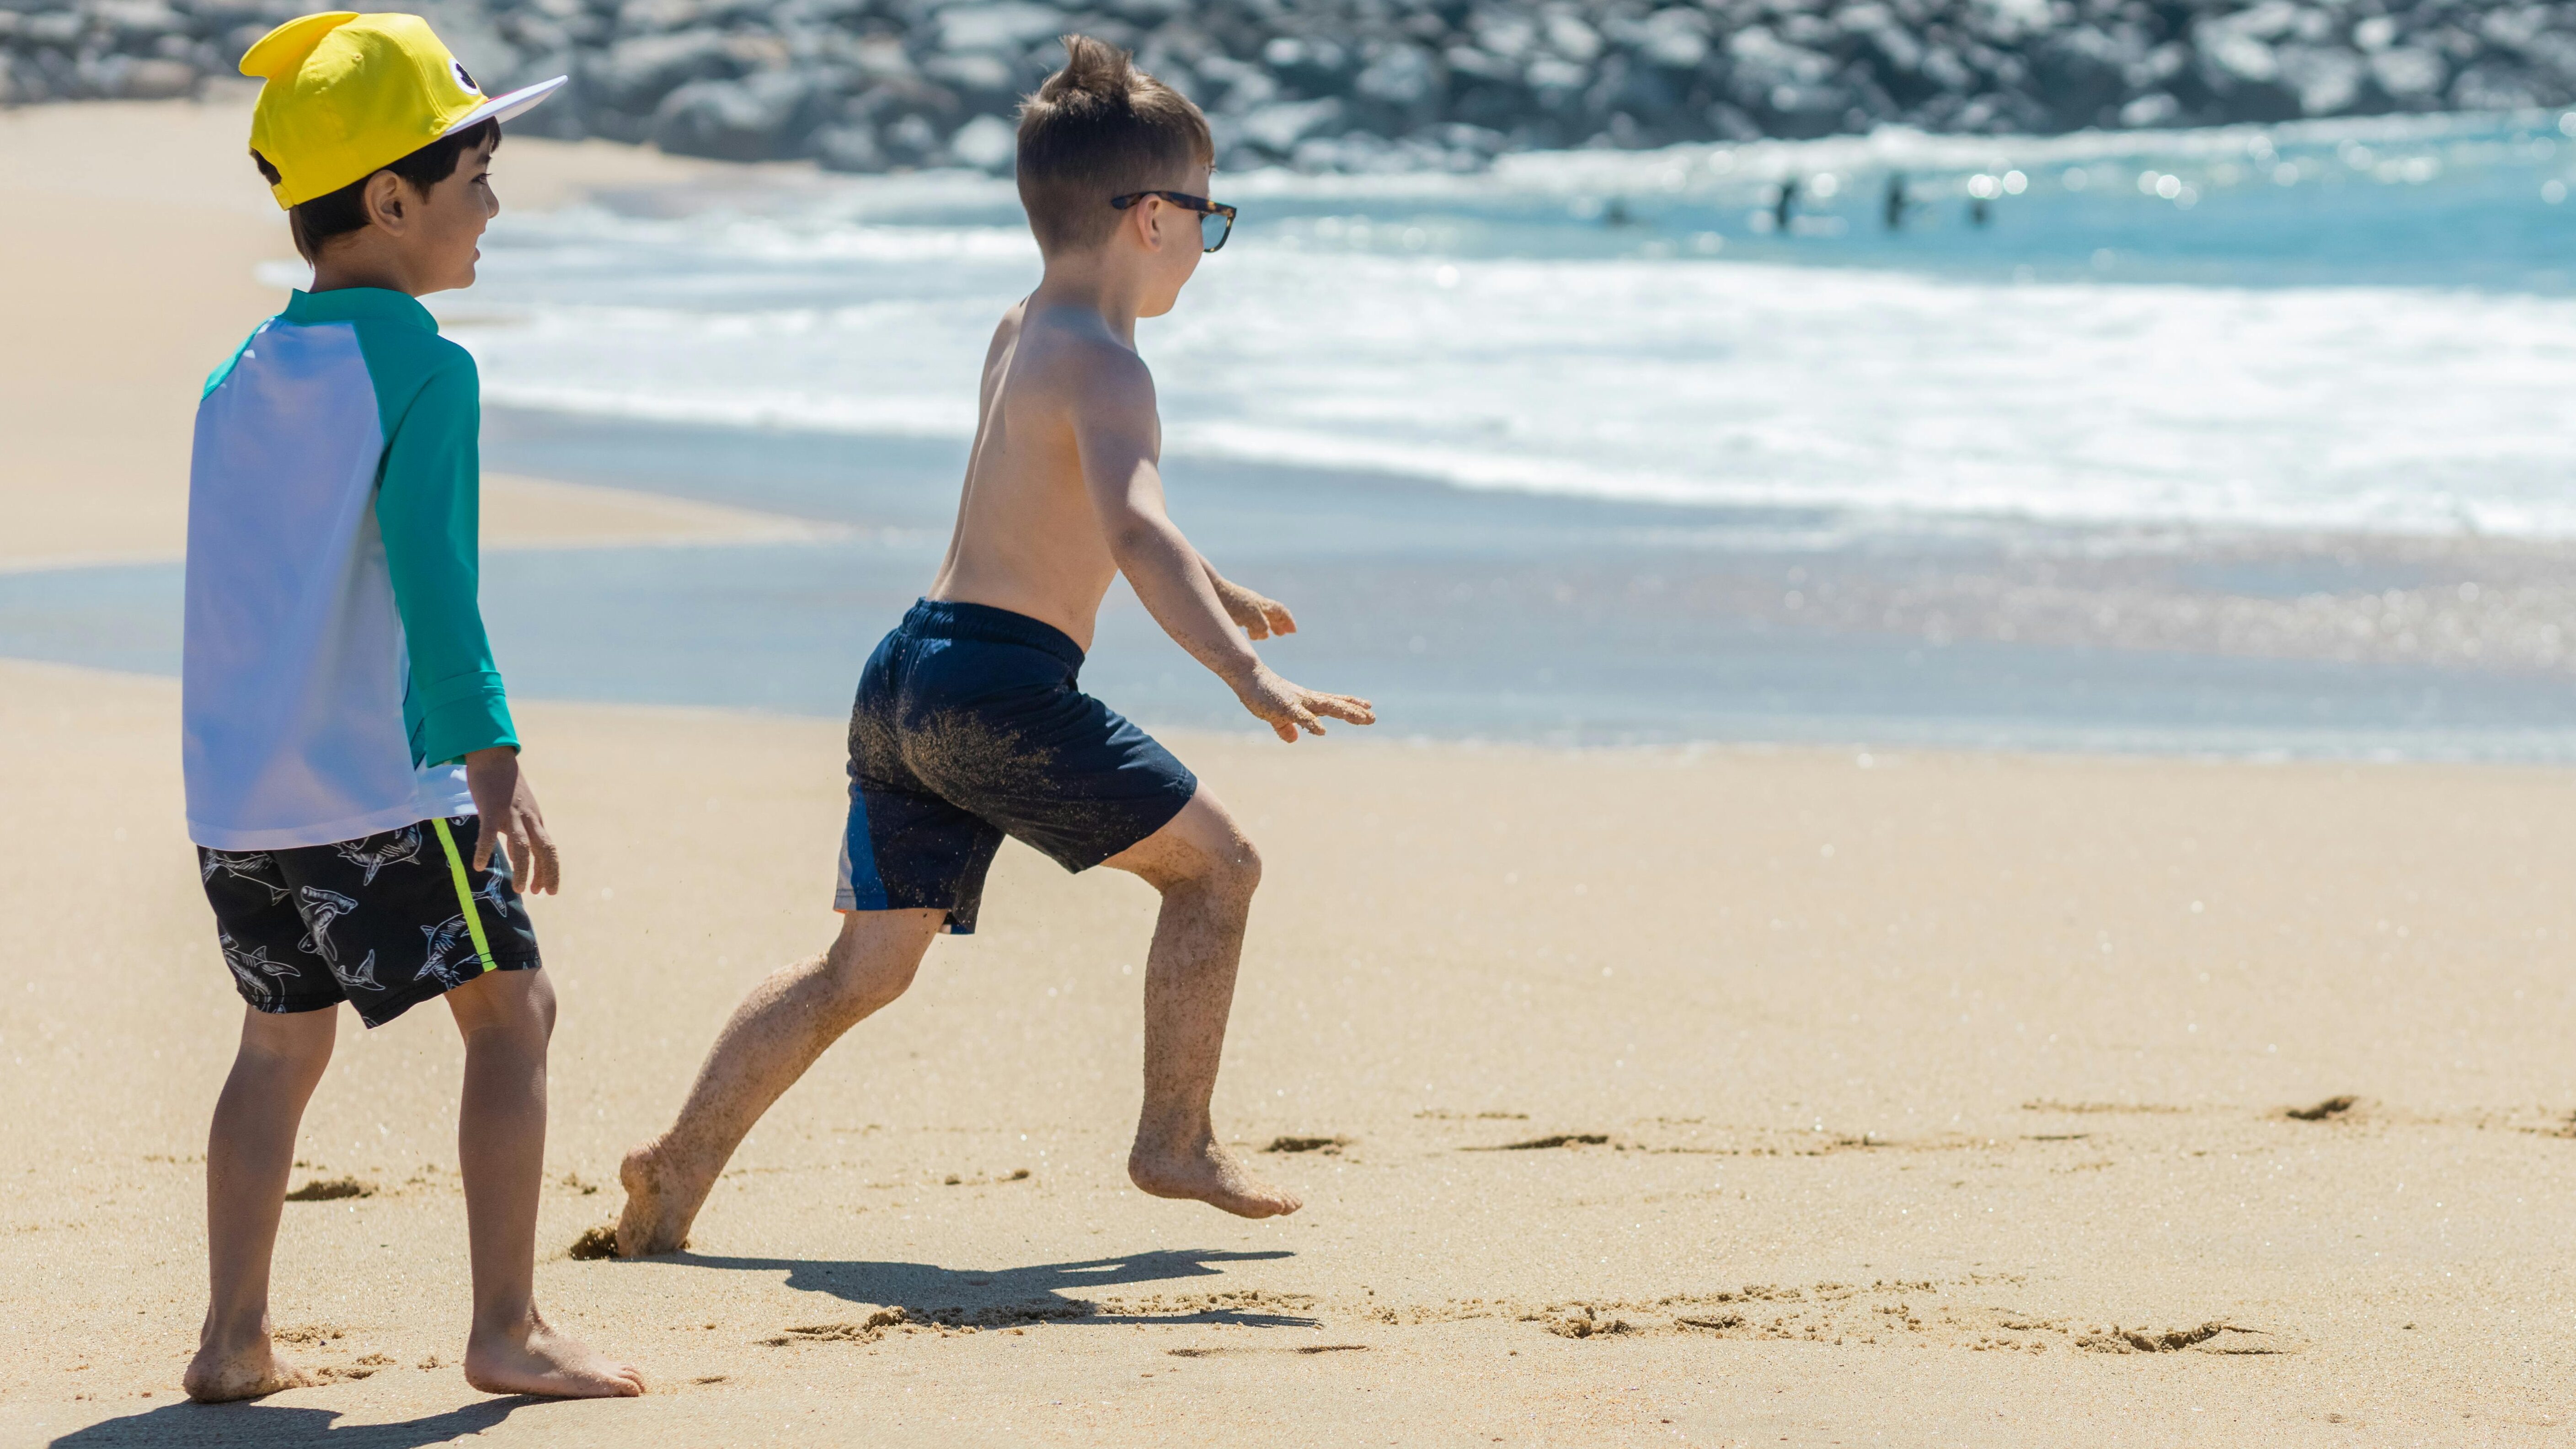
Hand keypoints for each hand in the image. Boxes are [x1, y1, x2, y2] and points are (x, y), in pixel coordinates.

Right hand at [463, 747, 559, 894]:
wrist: (493, 756)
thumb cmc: (504, 785)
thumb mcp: (519, 810)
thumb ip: (520, 830)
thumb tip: (517, 854)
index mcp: (535, 820)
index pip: (549, 850)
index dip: (550, 871)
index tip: (546, 890)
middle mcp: (529, 818)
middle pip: (544, 849)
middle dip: (545, 873)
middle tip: (540, 894)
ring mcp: (511, 814)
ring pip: (522, 846)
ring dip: (523, 869)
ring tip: (518, 889)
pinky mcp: (491, 808)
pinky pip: (488, 833)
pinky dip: (484, 850)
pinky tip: (478, 865)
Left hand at [1213, 578, 1296, 640]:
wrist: (1209, 589)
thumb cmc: (1230, 602)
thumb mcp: (1250, 616)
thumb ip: (1261, 625)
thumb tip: (1265, 633)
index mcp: (1261, 604)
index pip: (1280, 611)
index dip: (1288, 621)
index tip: (1292, 632)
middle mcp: (1254, 602)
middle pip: (1271, 612)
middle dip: (1278, 623)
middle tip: (1281, 633)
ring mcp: (1243, 604)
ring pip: (1259, 615)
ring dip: (1265, 625)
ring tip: (1265, 635)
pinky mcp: (1231, 607)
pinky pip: (1247, 617)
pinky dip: (1252, 626)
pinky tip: (1246, 632)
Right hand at [1230, 664, 1373, 742]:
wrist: (1247, 678)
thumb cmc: (1262, 694)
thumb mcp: (1275, 715)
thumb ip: (1285, 726)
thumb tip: (1293, 738)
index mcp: (1307, 701)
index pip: (1333, 702)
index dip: (1351, 704)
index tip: (1369, 707)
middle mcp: (1307, 699)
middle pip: (1336, 705)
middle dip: (1355, 712)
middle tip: (1373, 718)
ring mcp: (1297, 702)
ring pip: (1327, 707)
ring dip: (1345, 712)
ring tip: (1363, 719)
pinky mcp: (1284, 706)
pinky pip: (1300, 716)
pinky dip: (1311, 723)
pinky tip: (1321, 731)